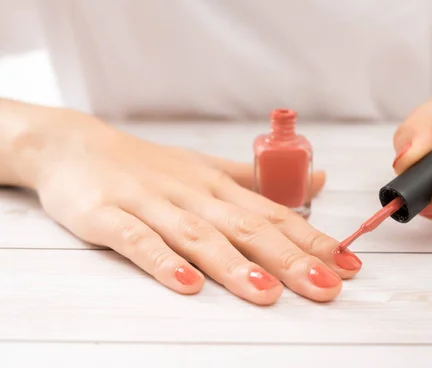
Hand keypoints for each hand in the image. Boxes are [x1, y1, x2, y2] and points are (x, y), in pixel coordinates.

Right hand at [21, 110, 361, 304]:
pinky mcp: (109, 216)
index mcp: (218, 187)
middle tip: (326, 286)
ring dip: (234, 266)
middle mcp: (193, 194)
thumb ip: (258, 181)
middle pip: (247, 229)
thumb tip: (316, 183)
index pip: (275, 214)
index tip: (348, 264)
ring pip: (200, 236)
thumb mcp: (206, 169)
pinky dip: (163, 263)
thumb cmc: (147, 165)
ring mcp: (151, 205)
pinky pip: (139, 241)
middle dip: (290, 260)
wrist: (75, 145)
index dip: (313, 240)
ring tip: (267, 295)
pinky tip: (188, 286)